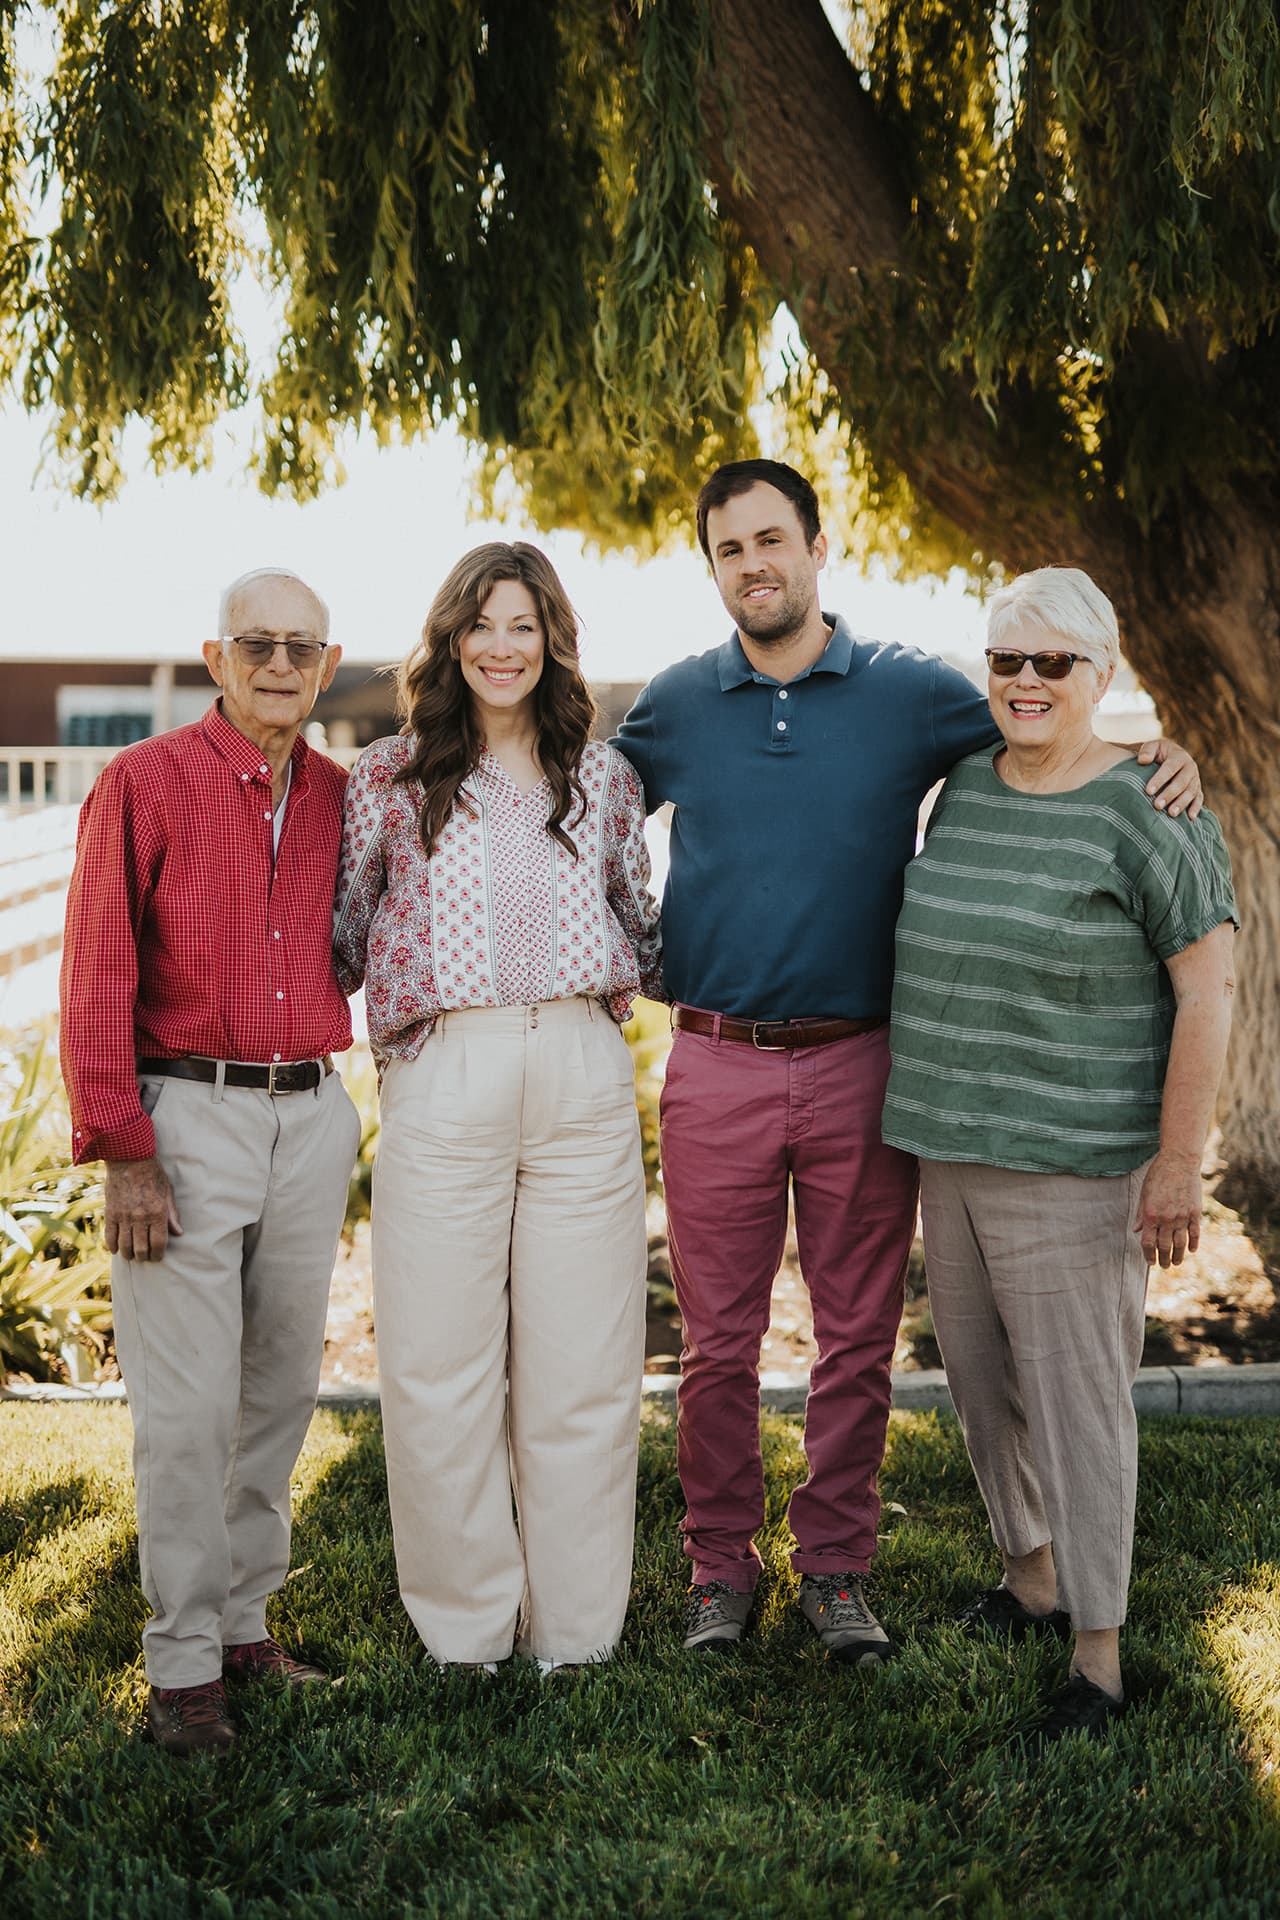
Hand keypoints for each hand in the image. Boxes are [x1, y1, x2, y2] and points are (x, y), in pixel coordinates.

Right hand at [104, 1157, 182, 1262]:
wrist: (129, 1159)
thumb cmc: (152, 1174)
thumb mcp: (167, 1191)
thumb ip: (172, 1214)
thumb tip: (178, 1233)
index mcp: (157, 1212)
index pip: (159, 1243)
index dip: (158, 1254)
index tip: (157, 1257)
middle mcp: (140, 1217)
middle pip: (141, 1249)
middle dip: (143, 1257)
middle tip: (144, 1257)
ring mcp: (124, 1216)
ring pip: (125, 1246)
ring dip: (128, 1254)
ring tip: (131, 1255)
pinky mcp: (110, 1213)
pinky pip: (110, 1236)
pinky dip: (113, 1246)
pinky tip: (116, 1249)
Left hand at [1133, 1151, 1201, 1267]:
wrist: (1179, 1161)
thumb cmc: (1158, 1175)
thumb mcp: (1144, 1193)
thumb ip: (1141, 1214)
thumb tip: (1137, 1231)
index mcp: (1151, 1214)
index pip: (1148, 1243)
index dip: (1148, 1255)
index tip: (1150, 1262)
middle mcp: (1166, 1218)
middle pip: (1164, 1246)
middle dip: (1164, 1259)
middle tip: (1165, 1266)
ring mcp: (1182, 1216)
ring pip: (1180, 1243)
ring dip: (1178, 1256)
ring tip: (1176, 1262)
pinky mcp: (1195, 1212)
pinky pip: (1195, 1233)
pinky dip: (1193, 1244)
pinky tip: (1191, 1250)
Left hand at [1137, 740, 1202, 819]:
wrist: (1171, 756)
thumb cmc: (1158, 753)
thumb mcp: (1152, 746)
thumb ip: (1147, 751)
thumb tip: (1142, 760)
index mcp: (1179, 756)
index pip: (1169, 768)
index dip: (1159, 779)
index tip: (1148, 791)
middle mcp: (1190, 767)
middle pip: (1181, 782)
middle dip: (1169, 794)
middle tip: (1157, 806)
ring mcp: (1195, 779)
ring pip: (1191, 792)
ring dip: (1181, 803)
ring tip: (1171, 814)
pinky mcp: (1197, 788)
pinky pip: (1199, 798)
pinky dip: (1196, 807)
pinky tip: (1190, 818)